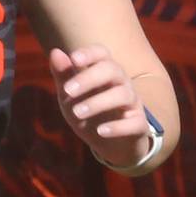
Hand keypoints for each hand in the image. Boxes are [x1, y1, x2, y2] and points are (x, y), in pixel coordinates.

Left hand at [49, 45, 149, 167]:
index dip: (90, 53)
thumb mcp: (70, 95)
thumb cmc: (87, 112)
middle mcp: (121, 82)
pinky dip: (118, 127)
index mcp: (103, 71)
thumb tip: (56, 52)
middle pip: (112, 69)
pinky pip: (136, 122)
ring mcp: (132, 103)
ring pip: (123, 94)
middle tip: (67, 91)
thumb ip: (63, 75)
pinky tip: (101, 131)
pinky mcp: (139, 124)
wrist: (106, 144)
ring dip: (98, 103)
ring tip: (77, 113)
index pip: (102, 53)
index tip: (74, 59)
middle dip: (89, 78)